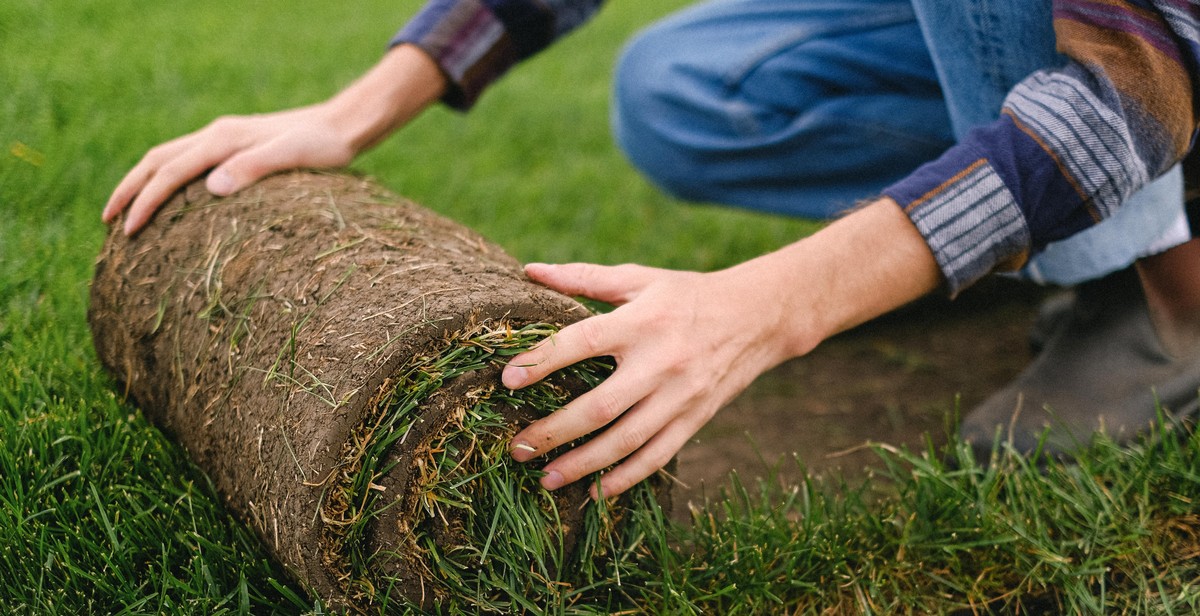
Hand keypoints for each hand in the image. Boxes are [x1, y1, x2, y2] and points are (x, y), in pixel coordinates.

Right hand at [103, 105, 359, 234]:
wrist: (344, 125)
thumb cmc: (323, 145)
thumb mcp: (292, 156)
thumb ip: (254, 168)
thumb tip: (212, 187)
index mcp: (223, 139)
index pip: (170, 172)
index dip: (145, 201)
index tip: (128, 231)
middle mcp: (217, 135)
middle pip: (156, 160)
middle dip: (129, 190)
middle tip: (108, 223)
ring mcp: (225, 138)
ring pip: (169, 158)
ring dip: (143, 182)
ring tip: (126, 212)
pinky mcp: (235, 146)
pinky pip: (189, 161)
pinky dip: (167, 179)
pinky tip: (170, 200)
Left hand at [503, 262, 806, 498]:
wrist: (757, 317)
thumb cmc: (686, 295)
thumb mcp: (638, 279)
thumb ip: (583, 277)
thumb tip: (530, 271)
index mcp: (641, 321)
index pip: (582, 342)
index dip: (543, 361)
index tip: (507, 380)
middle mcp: (660, 362)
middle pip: (599, 406)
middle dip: (554, 430)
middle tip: (517, 446)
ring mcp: (680, 396)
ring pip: (625, 441)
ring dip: (583, 464)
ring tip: (546, 478)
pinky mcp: (695, 419)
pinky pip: (657, 456)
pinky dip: (625, 479)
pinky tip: (595, 492)